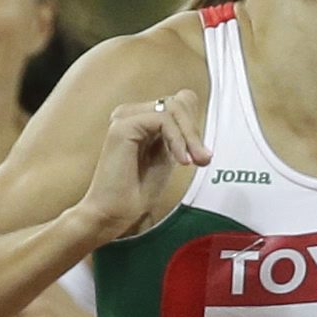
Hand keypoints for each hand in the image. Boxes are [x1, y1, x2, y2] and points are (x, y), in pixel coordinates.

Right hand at [71, 88, 207, 242]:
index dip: (193, 124)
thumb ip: (178, 137)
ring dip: (189, 136)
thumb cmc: (136, 191)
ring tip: (194, 162)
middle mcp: (131, 113)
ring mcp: (125, 117)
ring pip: (172, 108)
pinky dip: (177, 139)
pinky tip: (181, 161)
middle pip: (178, 102)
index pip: (179, 103)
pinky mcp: (123, 126)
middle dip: (195, 132)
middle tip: (203, 159)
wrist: (113, 213)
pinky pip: (162, 119)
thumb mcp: (167, 158)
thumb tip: (194, 113)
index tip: (202, 155)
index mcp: (141, 119)